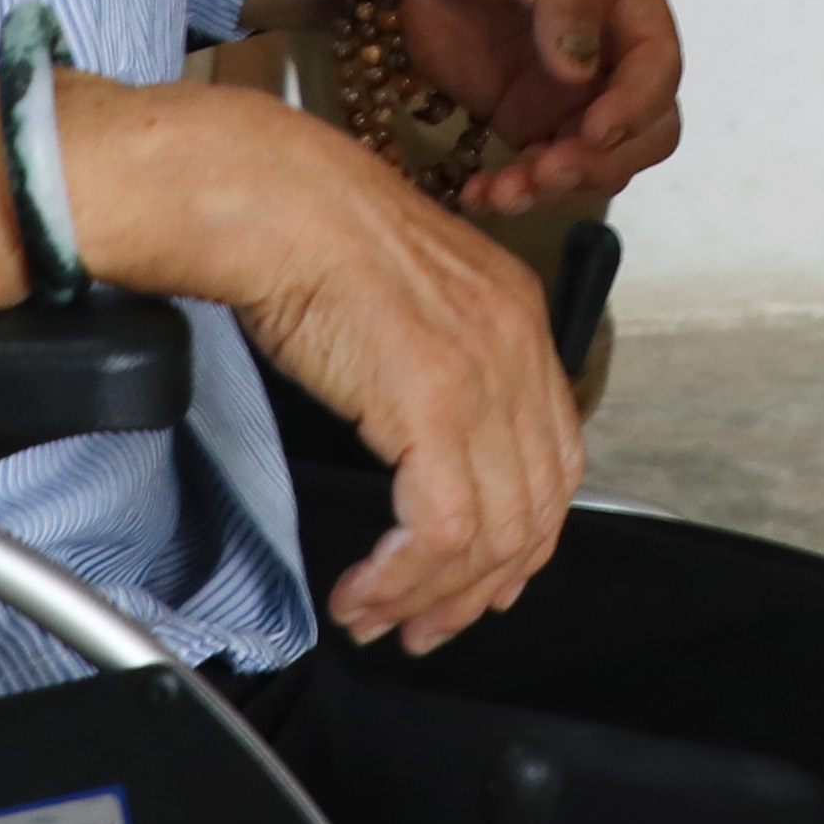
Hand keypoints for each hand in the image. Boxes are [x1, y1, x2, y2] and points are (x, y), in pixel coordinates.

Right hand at [66, 78, 578, 651]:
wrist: (269, 197)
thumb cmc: (307, 232)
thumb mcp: (402, 297)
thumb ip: (434, 362)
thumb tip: (422, 444)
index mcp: (516, 316)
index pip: (554, 460)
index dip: (519, 538)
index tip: (473, 581)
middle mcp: (515, 346)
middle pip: (536, 509)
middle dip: (479, 589)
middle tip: (424, 625)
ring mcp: (482, 375)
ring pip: (495, 534)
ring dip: (433, 596)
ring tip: (378, 616)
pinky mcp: (435, 403)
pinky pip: (446, 531)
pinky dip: (406, 579)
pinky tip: (364, 591)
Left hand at [391, 0, 684, 216]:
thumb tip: (583, 68)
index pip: (658, 60)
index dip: (635, 104)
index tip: (592, 131)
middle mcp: (609, 45)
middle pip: (645, 126)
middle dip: (604, 160)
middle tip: (546, 172)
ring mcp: (568, 87)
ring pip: (596, 159)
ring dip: (559, 186)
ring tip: (501, 191)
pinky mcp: (522, 115)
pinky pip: (539, 168)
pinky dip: (517, 191)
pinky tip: (479, 195)